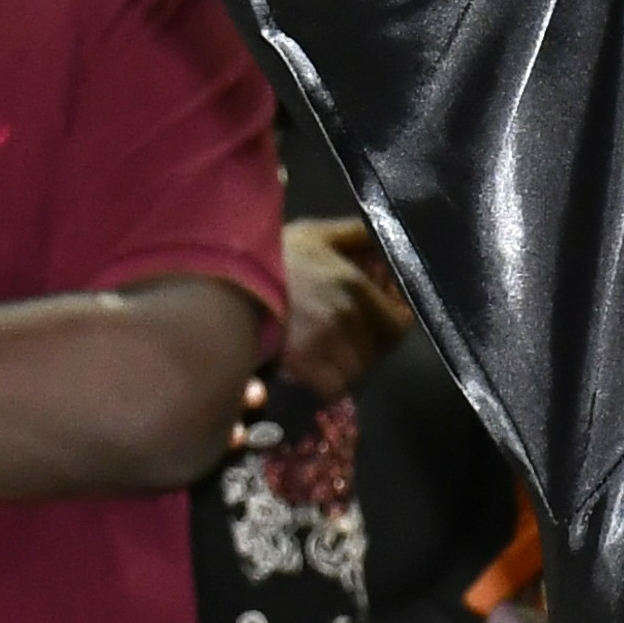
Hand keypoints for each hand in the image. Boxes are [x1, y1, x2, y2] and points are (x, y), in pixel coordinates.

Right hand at [278, 217, 408, 400]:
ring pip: (357, 370)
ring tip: (329, 356)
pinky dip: (328, 385)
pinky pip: (334, 388)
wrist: (224, 287)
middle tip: (348, 341)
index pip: (399, 323)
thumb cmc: (271, 258)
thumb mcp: (315, 234)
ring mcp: (327, 343)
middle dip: (369, 347)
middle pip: (379, 350)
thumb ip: (355, 235)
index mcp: (354, 285)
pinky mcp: (305, 366)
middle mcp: (348, 316)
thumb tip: (383, 239)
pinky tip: (315, 373)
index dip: (392, 324)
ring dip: (347, 367)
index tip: (378, 322)